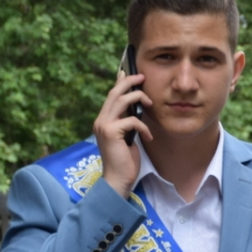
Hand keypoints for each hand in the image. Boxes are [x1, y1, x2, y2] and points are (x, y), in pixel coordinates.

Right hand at [94, 69, 151, 197]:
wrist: (118, 179)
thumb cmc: (125, 161)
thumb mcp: (127, 138)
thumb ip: (128, 123)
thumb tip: (137, 110)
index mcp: (104, 120)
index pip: (111, 96)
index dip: (119, 82)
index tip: (128, 72)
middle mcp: (101, 120)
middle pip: (114, 93)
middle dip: (129, 82)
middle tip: (142, 77)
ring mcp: (104, 125)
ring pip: (121, 101)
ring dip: (138, 98)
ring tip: (151, 103)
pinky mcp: (111, 132)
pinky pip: (132, 120)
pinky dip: (143, 127)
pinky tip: (148, 137)